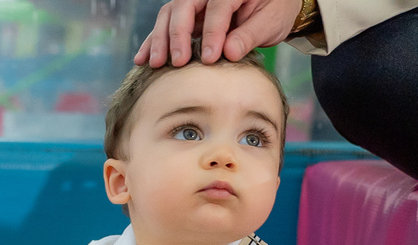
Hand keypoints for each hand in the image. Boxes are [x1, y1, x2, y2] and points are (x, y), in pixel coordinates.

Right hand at [134, 0, 301, 67]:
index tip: (210, 58)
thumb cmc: (274, 10)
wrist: (273, 5)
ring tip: (156, 64)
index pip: (217, 7)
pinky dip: (153, 42)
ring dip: (160, 40)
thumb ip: (249, 36)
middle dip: (178, 35)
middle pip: (184, 6)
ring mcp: (195, 1)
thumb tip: (228, 52)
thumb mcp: (271, 22)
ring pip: (169, 14)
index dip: (212, 33)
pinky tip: (142, 59)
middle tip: (177, 61)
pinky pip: (165, 25)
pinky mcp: (187, 15)